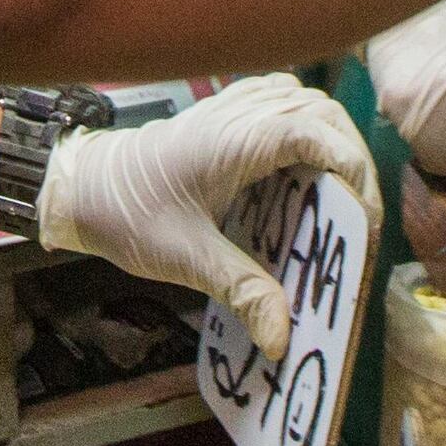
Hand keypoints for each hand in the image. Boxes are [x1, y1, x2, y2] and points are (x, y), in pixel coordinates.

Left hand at [34, 74, 376, 360]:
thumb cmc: (128, 215)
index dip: (352, 170)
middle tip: (360, 219)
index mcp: (234, 140)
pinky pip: (283, 105)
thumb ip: (242, 292)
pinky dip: (307, 130)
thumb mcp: (187, 259)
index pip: (316, 133)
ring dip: (333, 143)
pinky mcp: (227, 113)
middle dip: (352, 161)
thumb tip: (283, 340)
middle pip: (323, 114)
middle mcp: (239, 113)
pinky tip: (306, 170)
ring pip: (307, 104)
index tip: (364, 219)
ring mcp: (233, 106)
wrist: (81, 185)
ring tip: (341, 198)